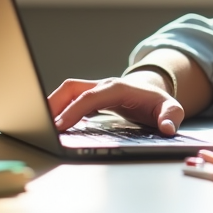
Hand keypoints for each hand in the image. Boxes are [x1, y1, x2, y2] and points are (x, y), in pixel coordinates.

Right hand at [47, 72, 185, 135]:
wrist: (155, 91)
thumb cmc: (159, 102)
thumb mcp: (172, 108)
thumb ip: (171, 116)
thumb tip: (168, 128)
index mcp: (120, 88)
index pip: (92, 96)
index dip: (75, 109)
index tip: (60, 126)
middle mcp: (104, 85)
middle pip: (73, 88)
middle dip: (55, 104)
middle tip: (41, 125)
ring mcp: (95, 89)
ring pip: (67, 91)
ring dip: (52, 105)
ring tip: (40, 125)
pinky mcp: (90, 96)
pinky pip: (69, 99)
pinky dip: (58, 109)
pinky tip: (52, 125)